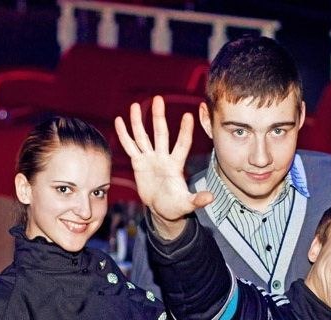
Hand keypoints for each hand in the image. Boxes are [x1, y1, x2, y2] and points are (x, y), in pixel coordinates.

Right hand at [114, 96, 212, 238]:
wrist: (162, 209)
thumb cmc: (176, 206)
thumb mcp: (187, 204)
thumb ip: (197, 200)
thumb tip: (210, 198)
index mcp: (176, 165)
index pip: (182, 145)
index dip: (185, 131)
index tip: (188, 115)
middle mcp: (163, 157)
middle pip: (160, 134)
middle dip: (158, 117)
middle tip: (158, 99)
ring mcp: (150, 158)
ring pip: (143, 137)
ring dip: (138, 122)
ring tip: (134, 105)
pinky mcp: (138, 163)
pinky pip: (130, 147)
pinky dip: (124, 135)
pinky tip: (120, 121)